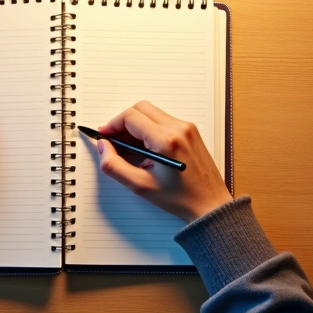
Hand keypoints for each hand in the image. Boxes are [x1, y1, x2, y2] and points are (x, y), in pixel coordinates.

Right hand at [96, 101, 231, 222]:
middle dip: (123, 122)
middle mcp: (178, 128)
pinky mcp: (190, 131)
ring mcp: (187, 128)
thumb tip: (103, 147)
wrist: (209, 204)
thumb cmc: (180, 198)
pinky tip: (144, 149)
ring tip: (129, 148)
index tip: (104, 136)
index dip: (112, 125)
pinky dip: (149, 129)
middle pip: (141, 109)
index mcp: (166, 140)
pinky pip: (163, 121)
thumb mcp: (140, 186)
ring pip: (152, 113)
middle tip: (113, 140)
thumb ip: (114, 165)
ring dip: (136, 126)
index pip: (131, 117)